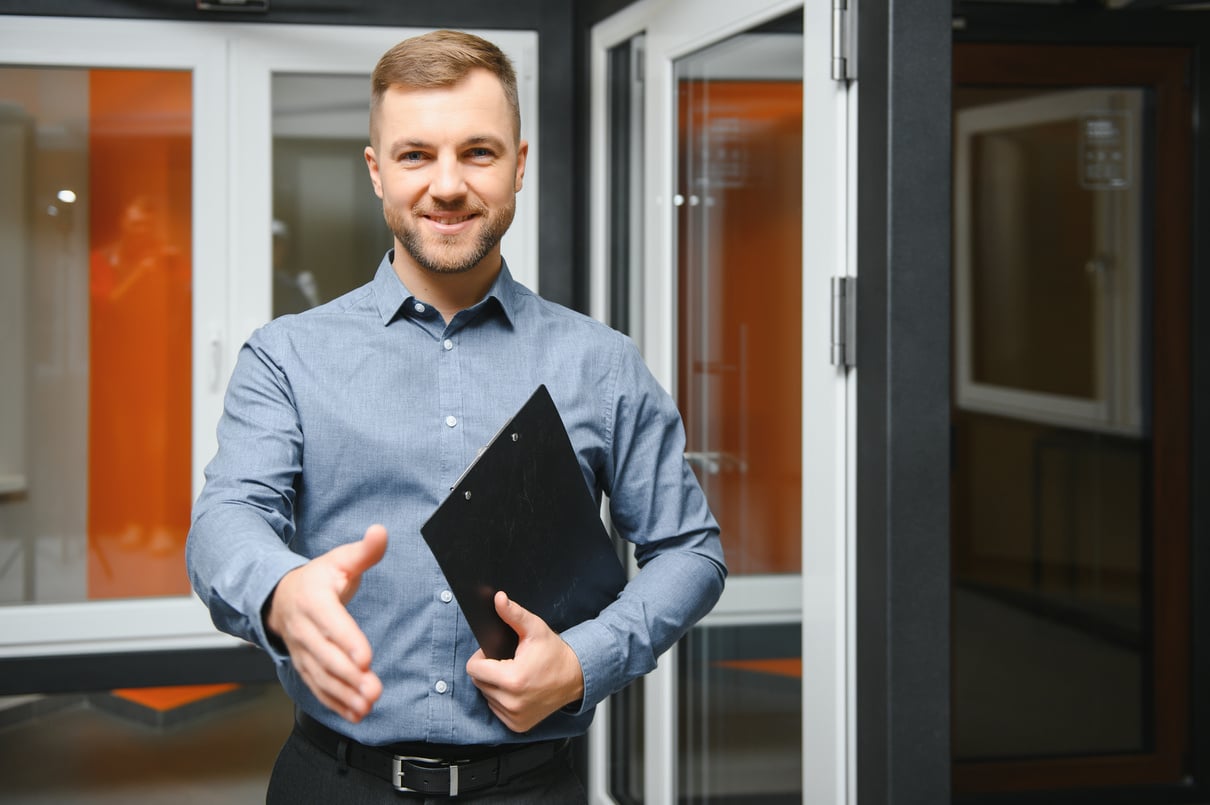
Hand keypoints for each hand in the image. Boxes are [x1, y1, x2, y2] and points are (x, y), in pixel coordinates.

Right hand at [265, 524, 387, 722]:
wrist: (278, 597)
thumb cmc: (316, 578)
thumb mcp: (339, 559)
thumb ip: (364, 550)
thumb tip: (381, 531)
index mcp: (312, 600)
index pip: (330, 622)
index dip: (347, 640)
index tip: (366, 657)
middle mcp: (303, 629)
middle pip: (325, 656)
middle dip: (349, 676)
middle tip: (374, 690)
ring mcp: (301, 651)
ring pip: (320, 677)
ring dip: (343, 695)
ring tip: (368, 706)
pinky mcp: (304, 666)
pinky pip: (317, 688)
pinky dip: (335, 703)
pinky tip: (356, 714)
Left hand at [465, 591, 584, 732]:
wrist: (577, 677)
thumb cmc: (555, 653)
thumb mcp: (535, 629)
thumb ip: (514, 614)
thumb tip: (498, 599)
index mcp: (512, 679)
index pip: (473, 668)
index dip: (482, 657)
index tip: (496, 654)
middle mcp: (512, 702)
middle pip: (479, 682)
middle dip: (488, 670)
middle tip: (509, 662)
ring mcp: (515, 716)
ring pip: (486, 696)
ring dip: (495, 686)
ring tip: (515, 675)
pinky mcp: (518, 725)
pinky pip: (497, 710)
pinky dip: (502, 700)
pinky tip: (518, 690)